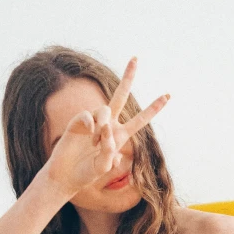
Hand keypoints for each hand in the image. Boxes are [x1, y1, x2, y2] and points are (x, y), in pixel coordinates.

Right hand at [41, 56, 169, 197]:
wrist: (65, 175)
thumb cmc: (86, 173)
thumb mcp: (103, 167)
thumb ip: (109, 152)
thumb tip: (107, 129)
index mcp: (120, 136)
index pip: (140, 120)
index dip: (153, 108)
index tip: (168, 95)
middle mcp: (108, 125)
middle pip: (121, 96)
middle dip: (128, 78)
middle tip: (135, 58)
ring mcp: (93, 121)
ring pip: (105, 110)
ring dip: (103, 125)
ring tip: (95, 142)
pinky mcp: (79, 121)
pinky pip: (89, 115)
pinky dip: (91, 125)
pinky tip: (89, 135)